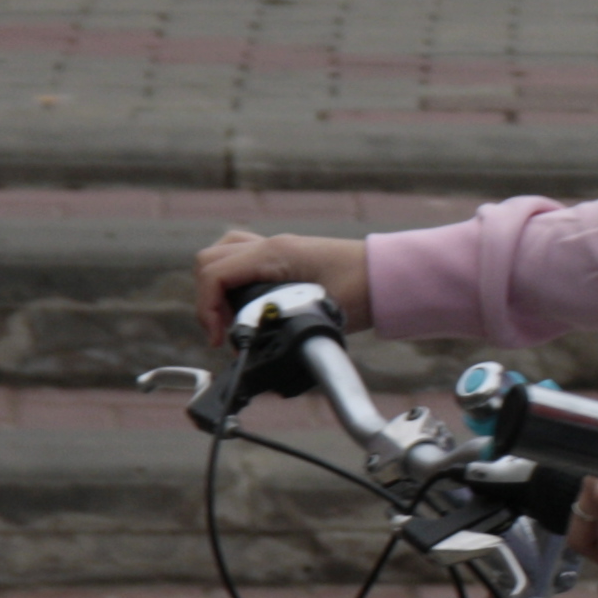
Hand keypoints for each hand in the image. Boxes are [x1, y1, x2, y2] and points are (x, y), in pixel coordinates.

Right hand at [192, 230, 369, 347]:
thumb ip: (284, 326)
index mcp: (275, 253)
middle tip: (225, 331)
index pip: (215, 273)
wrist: (390, 277)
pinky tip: (247, 307)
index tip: (220, 339)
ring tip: (231, 319)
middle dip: (209, 298)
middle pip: (211, 260)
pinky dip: (234, 281)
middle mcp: (271, 245)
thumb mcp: (319, 311)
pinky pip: (243, 260)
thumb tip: (257, 351)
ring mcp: (278, 248)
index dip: (207, 309)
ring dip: (218, 287)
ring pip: (224, 255)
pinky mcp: (285, 258)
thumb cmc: (363, 290)